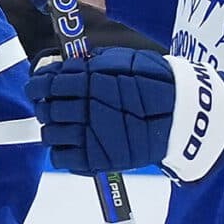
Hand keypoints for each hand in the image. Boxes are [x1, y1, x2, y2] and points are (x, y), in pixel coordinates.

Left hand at [26, 48, 223, 180]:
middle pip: (46, 110)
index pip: (48, 85)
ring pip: (49, 135)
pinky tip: (73, 144)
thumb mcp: (126, 63)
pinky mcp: (97, 160)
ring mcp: (91, 137)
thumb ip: (94, 65)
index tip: (37, 87)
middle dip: (44, 107)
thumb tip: (66, 67)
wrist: (186, 116)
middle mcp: (87, 109)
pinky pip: (61, 159)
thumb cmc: (157, 84)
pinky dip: (62, 152)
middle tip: (51, 107)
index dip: (37, 86)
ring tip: (64, 126)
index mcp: (92, 82)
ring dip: (52, 129)